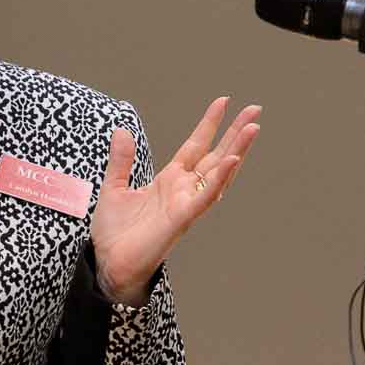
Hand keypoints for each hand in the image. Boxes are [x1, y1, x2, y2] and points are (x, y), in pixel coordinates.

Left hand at [90, 97, 261, 302]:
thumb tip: (122, 131)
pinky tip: (232, 161)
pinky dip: (219, 180)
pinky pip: (205, 197)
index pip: (195, 146)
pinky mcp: (182, 219)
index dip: (209, 124)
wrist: (109, 263)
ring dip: (236, 151)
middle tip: (255, 109)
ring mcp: (186, 204)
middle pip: (215, 155)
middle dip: (235, 133)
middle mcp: (183, 190)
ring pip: (218, 173)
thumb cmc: (115, 233)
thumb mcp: (114, 188)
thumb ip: (121, 161)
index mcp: (169, 180)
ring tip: (253, 129)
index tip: (224, 102)